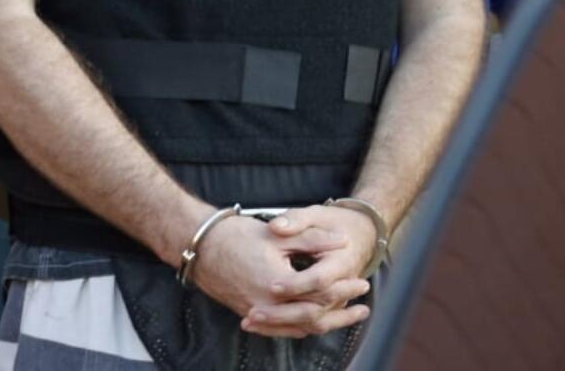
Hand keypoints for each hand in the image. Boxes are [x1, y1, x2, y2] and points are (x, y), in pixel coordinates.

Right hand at [186, 213, 367, 339]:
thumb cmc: (236, 235)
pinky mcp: (251, 316)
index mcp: (278, 285)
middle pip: (315, 316)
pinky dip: (302, 328)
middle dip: (342, 311)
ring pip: (300, 328)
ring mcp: (259, 315)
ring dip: (326, 324)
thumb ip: (312, 239)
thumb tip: (342, 242)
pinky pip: (283, 330)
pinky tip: (313, 323)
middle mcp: (269, 306)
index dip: (344, 287)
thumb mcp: (278, 234)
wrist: (200, 246)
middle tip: (363, 304)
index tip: (362, 281)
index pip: (321, 292)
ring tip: (347, 318)